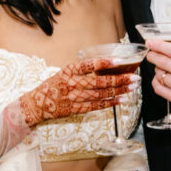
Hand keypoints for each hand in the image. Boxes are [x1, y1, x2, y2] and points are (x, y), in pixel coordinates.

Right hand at [19, 60, 138, 125]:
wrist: (36, 104)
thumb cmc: (53, 86)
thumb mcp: (64, 72)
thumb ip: (82, 71)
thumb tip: (105, 66)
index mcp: (69, 71)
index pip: (89, 65)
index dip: (104, 63)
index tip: (119, 61)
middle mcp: (71, 84)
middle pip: (99, 82)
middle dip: (119, 80)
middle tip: (134, 78)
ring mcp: (74, 98)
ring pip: (100, 95)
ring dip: (118, 91)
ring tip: (131, 88)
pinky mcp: (75, 109)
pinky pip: (96, 106)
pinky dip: (109, 103)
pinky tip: (120, 100)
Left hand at [145, 39, 170, 120]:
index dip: (159, 45)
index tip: (151, 42)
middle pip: (164, 62)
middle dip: (153, 55)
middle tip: (150, 53)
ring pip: (160, 75)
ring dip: (157, 69)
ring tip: (162, 68)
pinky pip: (159, 89)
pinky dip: (156, 82)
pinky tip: (161, 79)